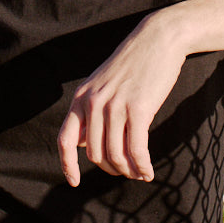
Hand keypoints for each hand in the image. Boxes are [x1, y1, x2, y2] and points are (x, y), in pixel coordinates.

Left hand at [57, 12, 186, 187]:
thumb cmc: (133, 65)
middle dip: (111, 168)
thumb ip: (90, 111)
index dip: (67, 165)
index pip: (65, 140)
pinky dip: (142, 166)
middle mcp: (94, 102)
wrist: (158, 39)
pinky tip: (148, 172)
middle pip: (95, 154)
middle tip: (126, 171)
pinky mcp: (139, 109)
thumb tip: (81, 144)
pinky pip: (136, 150)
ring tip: (139, 173)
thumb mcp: (102, 84)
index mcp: (82, 97)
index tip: (75, 182)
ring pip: (116, 155)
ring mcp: (115, 106)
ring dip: (128, 170)